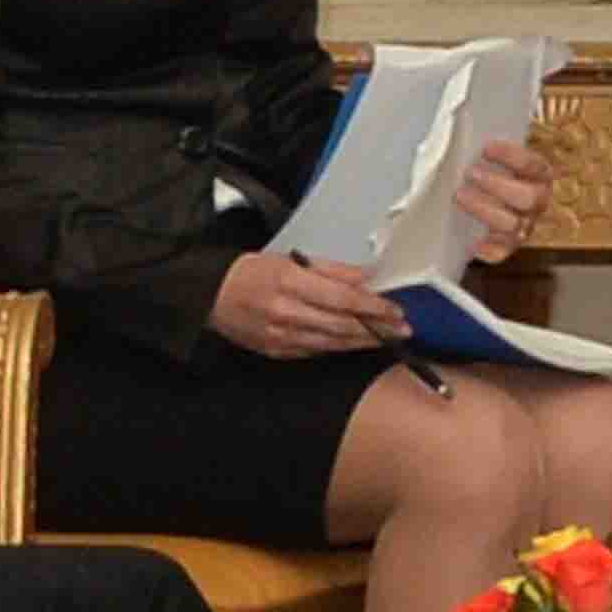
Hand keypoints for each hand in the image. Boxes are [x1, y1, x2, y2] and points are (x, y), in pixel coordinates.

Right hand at [203, 250, 411, 361]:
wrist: (210, 296)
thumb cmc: (250, 274)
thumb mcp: (290, 260)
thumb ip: (332, 270)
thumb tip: (366, 277)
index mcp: (290, 284)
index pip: (343, 300)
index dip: (374, 307)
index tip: (395, 310)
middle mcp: (286, 313)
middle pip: (343, 326)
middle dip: (377, 329)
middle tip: (402, 328)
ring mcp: (281, 337)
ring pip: (333, 344)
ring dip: (363, 342)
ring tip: (387, 338)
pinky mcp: (277, 352)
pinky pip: (316, 352)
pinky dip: (338, 348)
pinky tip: (355, 344)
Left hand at [450, 135, 556, 263]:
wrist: (473, 194)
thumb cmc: (479, 167)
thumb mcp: (483, 152)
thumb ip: (479, 143)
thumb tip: (458, 128)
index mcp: (538, 175)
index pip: (534, 165)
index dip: (512, 156)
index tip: (486, 148)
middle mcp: (536, 202)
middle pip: (529, 198)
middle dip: (498, 185)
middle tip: (471, 174)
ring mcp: (523, 226)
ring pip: (514, 224)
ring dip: (486, 210)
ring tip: (461, 196)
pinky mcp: (505, 246)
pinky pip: (501, 253)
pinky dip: (487, 249)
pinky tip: (472, 241)